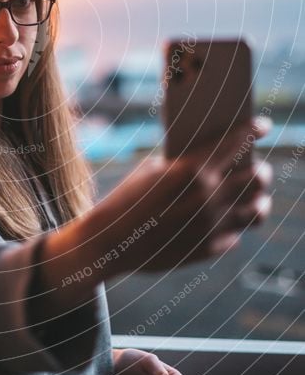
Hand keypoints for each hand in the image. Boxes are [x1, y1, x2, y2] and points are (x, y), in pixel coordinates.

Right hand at [92, 116, 272, 274]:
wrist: (110, 244)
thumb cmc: (126, 201)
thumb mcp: (152, 172)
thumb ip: (184, 166)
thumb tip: (209, 161)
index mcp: (194, 170)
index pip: (237, 143)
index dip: (255, 130)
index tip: (264, 126)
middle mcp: (210, 197)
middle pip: (257, 177)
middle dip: (260, 169)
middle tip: (255, 167)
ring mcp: (213, 226)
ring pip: (258, 209)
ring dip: (258, 199)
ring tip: (253, 196)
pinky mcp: (211, 249)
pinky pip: (237, 234)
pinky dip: (234, 224)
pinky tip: (224, 220)